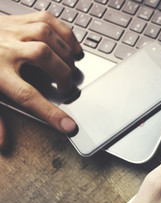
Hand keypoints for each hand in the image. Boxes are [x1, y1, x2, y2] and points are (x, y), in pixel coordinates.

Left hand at [0, 11, 83, 148]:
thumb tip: (2, 143)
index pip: (27, 97)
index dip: (50, 112)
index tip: (68, 126)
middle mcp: (6, 50)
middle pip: (44, 57)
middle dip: (63, 74)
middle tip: (67, 87)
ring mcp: (12, 31)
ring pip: (46, 34)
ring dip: (65, 50)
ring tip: (71, 63)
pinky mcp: (17, 19)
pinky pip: (46, 19)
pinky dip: (63, 31)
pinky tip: (68, 43)